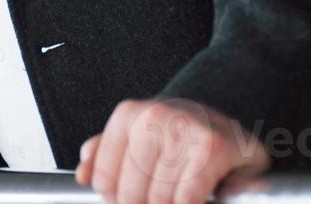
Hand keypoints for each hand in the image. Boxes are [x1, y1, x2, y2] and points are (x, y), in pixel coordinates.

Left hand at [74, 98, 269, 203]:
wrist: (227, 119)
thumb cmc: (179, 134)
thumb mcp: (137, 135)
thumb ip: (105, 152)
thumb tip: (83, 175)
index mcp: (128, 115)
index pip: (105, 180)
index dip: (116, 201)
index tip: (130, 201)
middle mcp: (154, 116)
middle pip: (131, 194)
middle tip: (157, 199)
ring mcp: (184, 129)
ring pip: (160, 199)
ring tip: (177, 196)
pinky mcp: (212, 146)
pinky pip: (187, 198)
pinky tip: (198, 198)